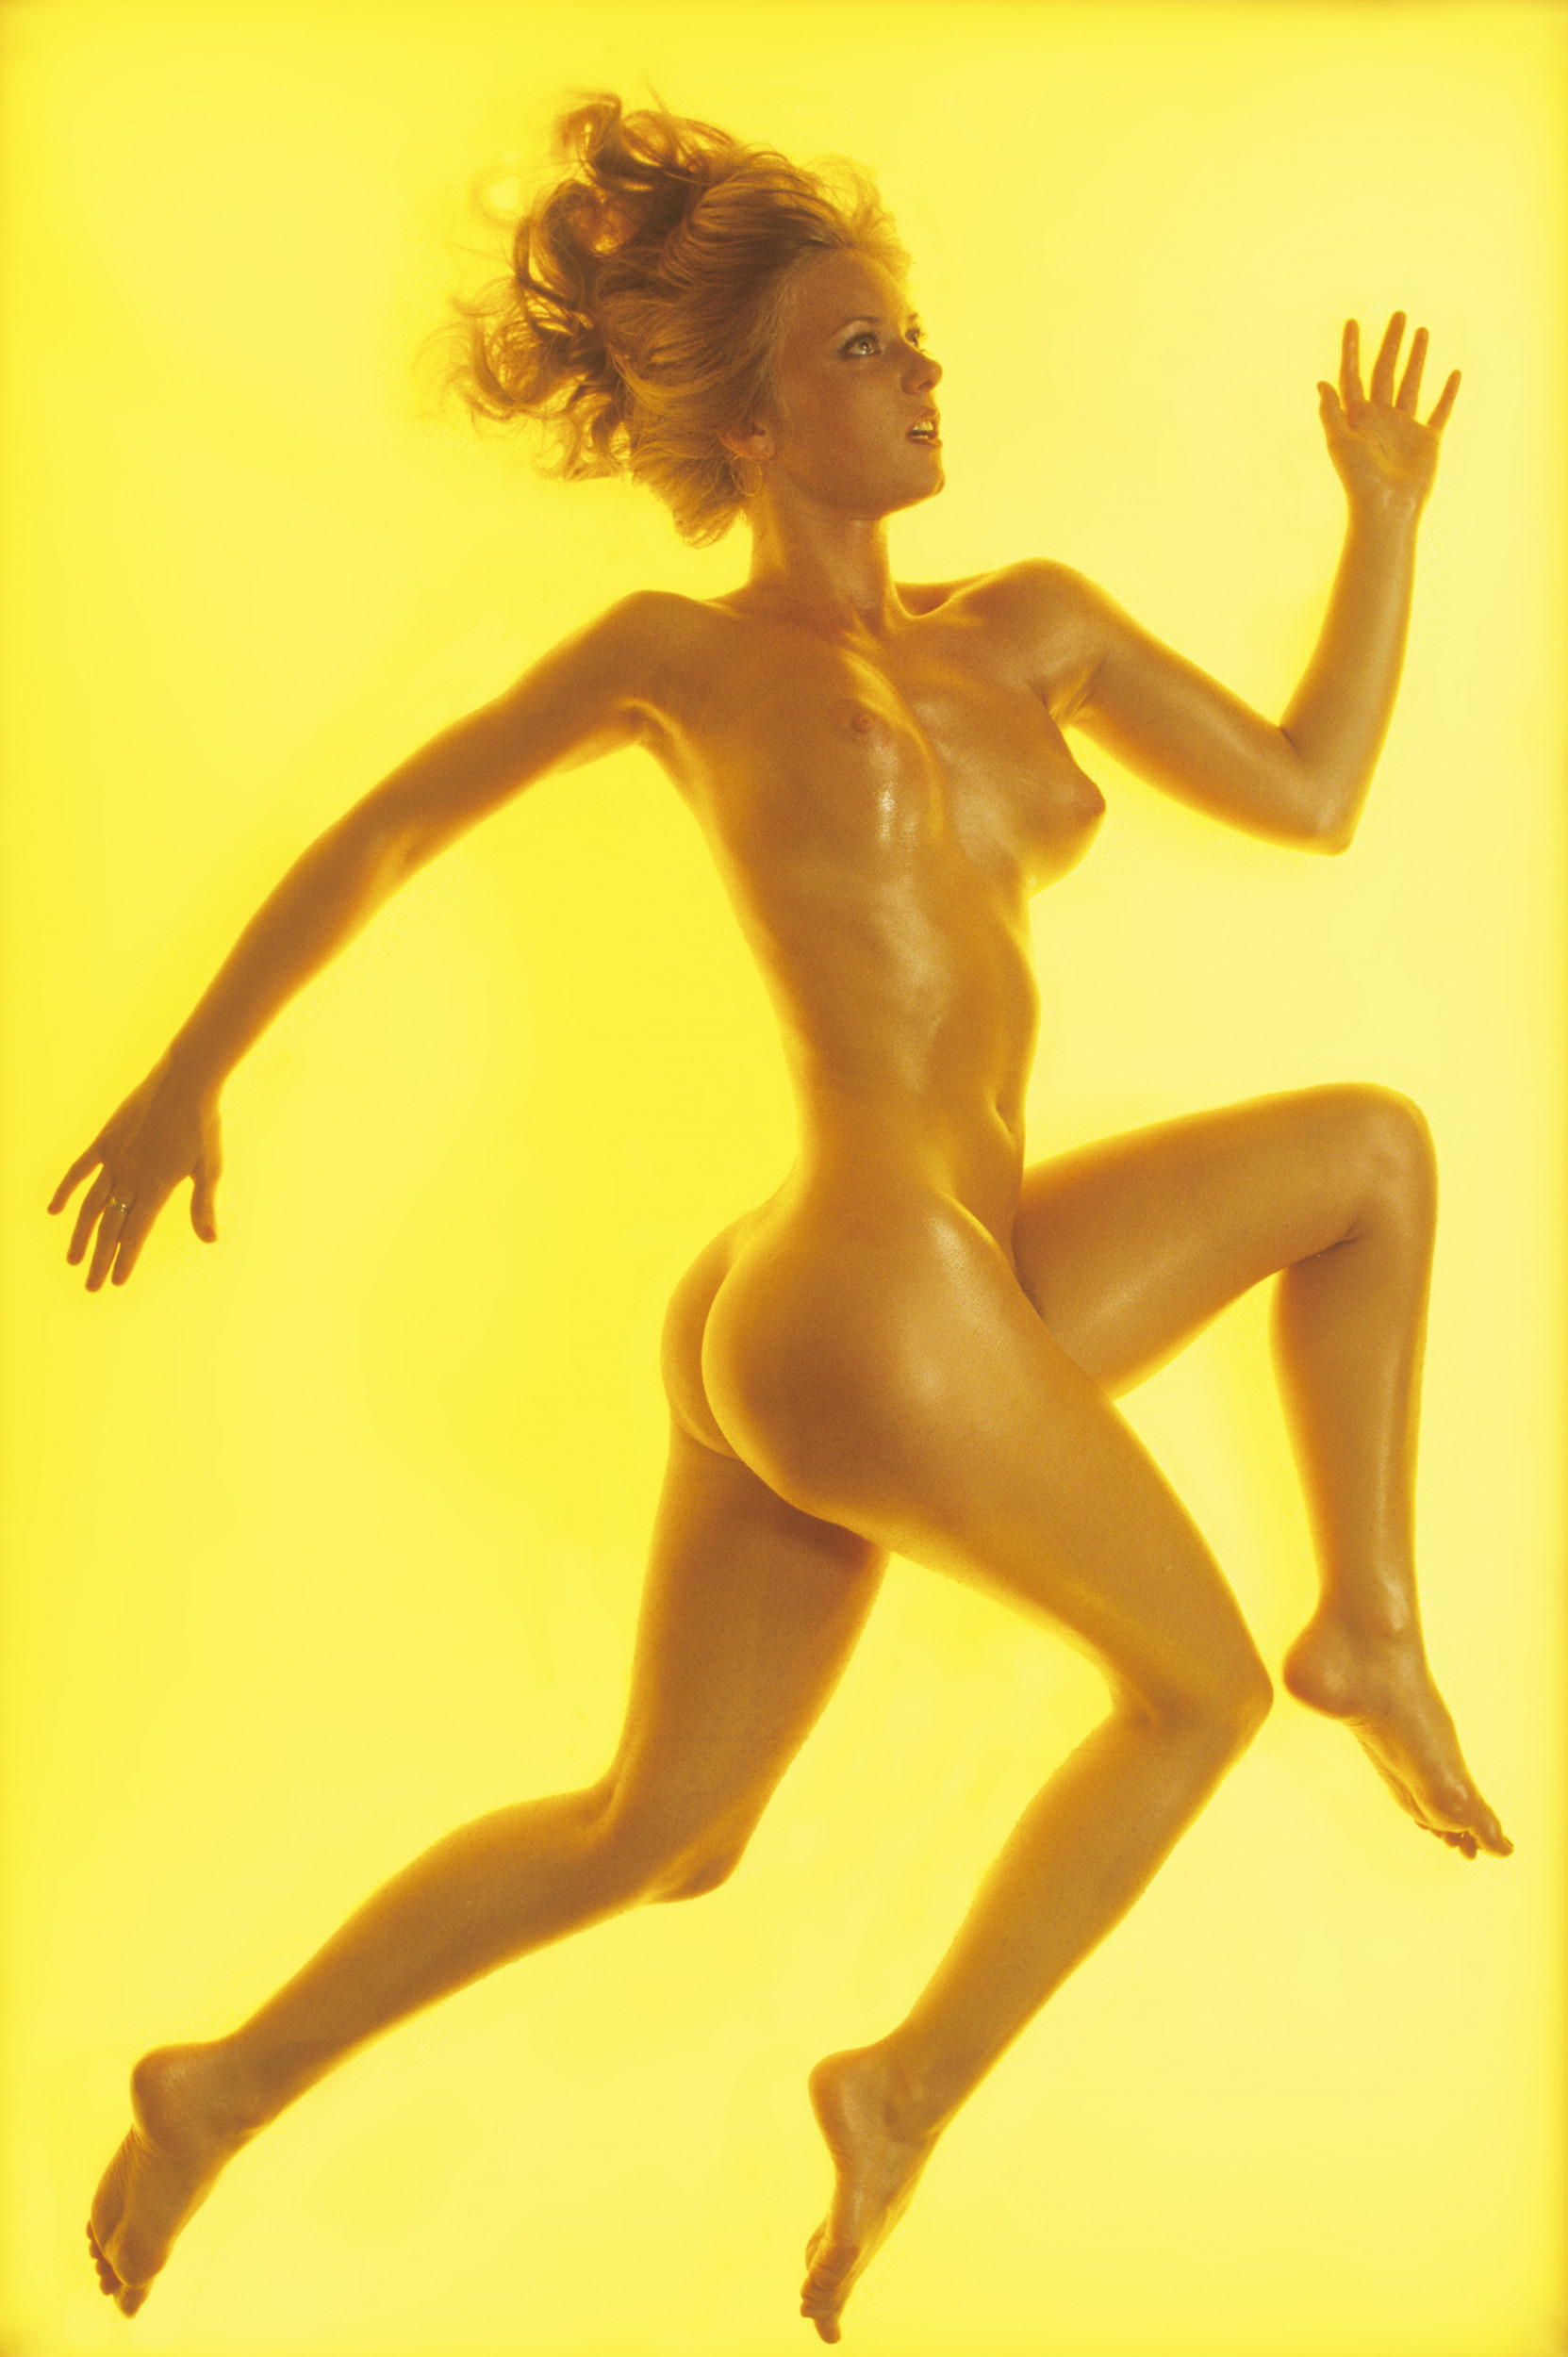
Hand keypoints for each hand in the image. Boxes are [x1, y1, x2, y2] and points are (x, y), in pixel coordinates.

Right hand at [48, 1058, 222, 1291]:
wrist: (185, 1082)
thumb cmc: (203, 1126)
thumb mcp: (210, 1168)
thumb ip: (203, 1206)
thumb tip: (210, 1240)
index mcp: (157, 1188)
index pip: (136, 1234)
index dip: (125, 1260)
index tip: (115, 1282)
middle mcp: (130, 1178)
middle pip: (110, 1227)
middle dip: (100, 1259)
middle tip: (91, 1286)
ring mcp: (114, 1159)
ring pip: (91, 1205)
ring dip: (81, 1235)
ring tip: (73, 1259)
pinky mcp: (105, 1141)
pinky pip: (79, 1170)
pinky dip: (66, 1191)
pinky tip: (54, 1211)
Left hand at [1316, 312, 1459, 515]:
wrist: (1386, 508)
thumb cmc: (1359, 480)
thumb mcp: (1340, 444)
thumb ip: (1332, 413)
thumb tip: (1321, 382)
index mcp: (1358, 416)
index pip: (1353, 375)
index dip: (1351, 349)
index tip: (1352, 322)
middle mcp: (1381, 417)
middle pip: (1385, 371)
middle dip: (1391, 343)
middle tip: (1398, 315)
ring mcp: (1404, 427)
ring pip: (1411, 382)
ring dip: (1416, 357)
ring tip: (1422, 330)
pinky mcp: (1427, 439)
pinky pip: (1440, 411)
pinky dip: (1448, 393)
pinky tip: (1454, 373)